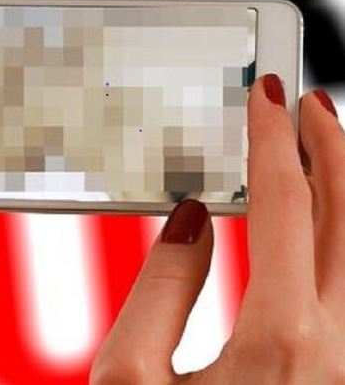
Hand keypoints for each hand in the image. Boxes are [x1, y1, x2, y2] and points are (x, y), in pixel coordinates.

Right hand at [91, 74, 344, 383]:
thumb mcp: (129, 376)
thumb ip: (161, 285)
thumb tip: (190, 219)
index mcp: (278, 343)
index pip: (284, 202)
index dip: (274, 139)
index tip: (267, 96)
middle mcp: (335, 353)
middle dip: (332, 148)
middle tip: (309, 106)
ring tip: (321, 150)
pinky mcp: (340, 377)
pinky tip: (323, 225)